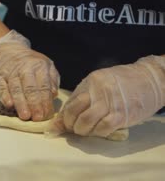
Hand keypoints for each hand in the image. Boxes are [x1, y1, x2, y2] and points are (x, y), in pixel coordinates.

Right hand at [0, 30, 59, 120]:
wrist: (6, 51)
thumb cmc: (30, 63)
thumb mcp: (46, 66)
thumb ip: (52, 80)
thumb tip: (53, 95)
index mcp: (39, 66)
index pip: (43, 85)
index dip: (45, 101)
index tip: (47, 115)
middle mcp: (24, 67)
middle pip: (30, 88)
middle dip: (34, 104)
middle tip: (37, 118)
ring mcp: (10, 71)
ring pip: (16, 88)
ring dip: (21, 103)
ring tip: (25, 116)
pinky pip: (1, 87)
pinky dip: (5, 96)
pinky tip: (9, 105)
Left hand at [49, 55, 164, 137]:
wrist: (150, 79)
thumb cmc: (124, 82)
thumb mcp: (101, 83)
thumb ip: (84, 96)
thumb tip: (67, 114)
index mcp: (90, 81)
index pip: (70, 101)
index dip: (64, 115)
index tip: (61, 123)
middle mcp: (98, 91)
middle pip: (74, 111)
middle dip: (69, 123)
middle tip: (72, 128)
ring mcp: (110, 102)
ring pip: (86, 121)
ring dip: (82, 130)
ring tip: (84, 131)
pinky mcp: (121, 114)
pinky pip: (103, 128)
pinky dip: (98, 133)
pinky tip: (99, 131)